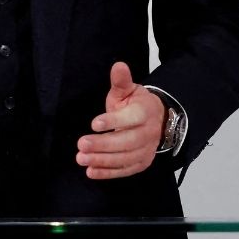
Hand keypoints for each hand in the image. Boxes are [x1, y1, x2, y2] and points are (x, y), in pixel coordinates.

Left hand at [77, 62, 164, 180]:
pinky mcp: (141, 164)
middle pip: (127, 142)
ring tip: (81, 158)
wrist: (157, 121)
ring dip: (102, 160)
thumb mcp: (129, 90)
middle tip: (81, 144)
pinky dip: (107, 173)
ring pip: (125, 158)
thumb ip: (121, 81)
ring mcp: (146, 150)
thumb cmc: (136, 105)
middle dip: (103, 145)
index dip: (113, 121)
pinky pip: (125, 171)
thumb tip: (118, 65)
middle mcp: (148, 133)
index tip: (94, 123)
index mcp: (145, 112)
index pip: (131, 118)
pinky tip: (91, 171)